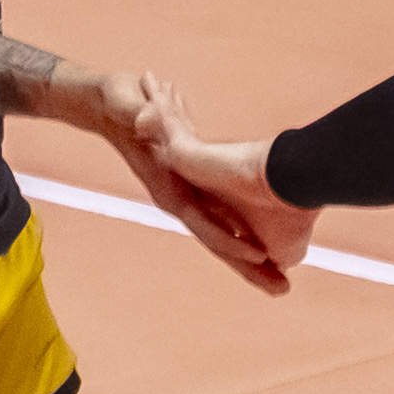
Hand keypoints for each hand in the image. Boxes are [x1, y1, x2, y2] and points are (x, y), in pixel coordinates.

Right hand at [89, 71, 291, 293]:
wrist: (110, 106)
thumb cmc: (117, 103)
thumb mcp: (125, 103)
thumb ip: (139, 114)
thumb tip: (146, 120)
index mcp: (167, 189)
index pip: (201, 221)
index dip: (229, 238)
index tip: (259, 255)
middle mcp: (179, 198)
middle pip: (217, 240)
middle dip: (247, 266)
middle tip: (283, 290)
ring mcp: (189, 196)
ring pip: (224, 234)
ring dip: (251, 260)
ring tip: (283, 284)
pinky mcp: (197, 188)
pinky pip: (224, 218)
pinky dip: (245, 235)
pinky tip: (271, 250)